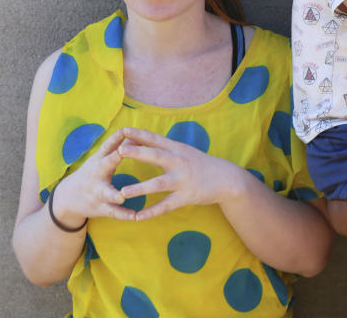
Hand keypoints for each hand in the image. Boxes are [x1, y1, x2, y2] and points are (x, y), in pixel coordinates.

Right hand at [54, 129, 135, 224]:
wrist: (67, 198)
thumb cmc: (93, 173)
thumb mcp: (101, 159)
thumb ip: (119, 147)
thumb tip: (137, 133)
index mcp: (99, 160)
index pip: (108, 146)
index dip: (116, 137)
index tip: (126, 129)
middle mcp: (97, 174)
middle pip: (105, 164)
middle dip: (113, 158)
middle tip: (122, 152)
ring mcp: (98, 192)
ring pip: (106, 193)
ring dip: (114, 194)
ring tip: (122, 196)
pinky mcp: (100, 208)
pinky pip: (113, 212)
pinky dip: (124, 214)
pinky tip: (135, 216)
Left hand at [115, 127, 242, 220]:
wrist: (227, 179)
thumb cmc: (199, 164)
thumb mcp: (183, 151)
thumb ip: (161, 147)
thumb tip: (135, 140)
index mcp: (177, 149)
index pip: (155, 139)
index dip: (139, 134)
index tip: (123, 129)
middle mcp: (180, 162)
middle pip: (156, 156)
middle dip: (138, 153)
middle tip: (120, 150)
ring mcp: (183, 180)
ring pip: (159, 184)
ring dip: (141, 188)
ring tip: (123, 192)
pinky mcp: (186, 197)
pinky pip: (166, 205)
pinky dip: (152, 212)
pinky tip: (138, 217)